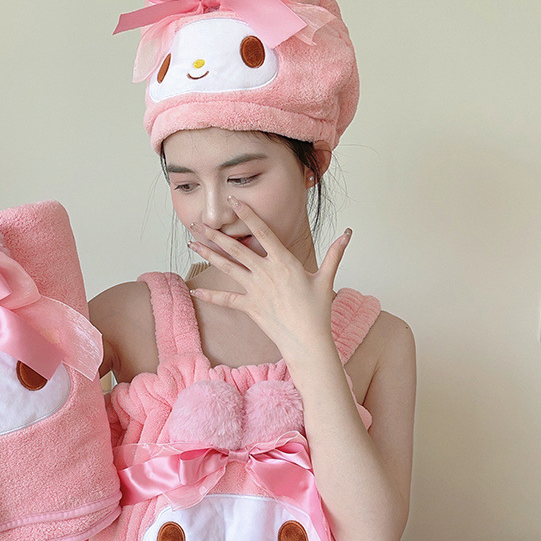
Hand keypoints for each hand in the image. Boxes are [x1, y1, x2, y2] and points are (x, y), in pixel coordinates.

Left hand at [187, 196, 351, 363]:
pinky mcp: (249, 306)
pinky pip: (226, 299)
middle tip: (199, 221)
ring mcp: (255, 289)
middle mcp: (266, 272)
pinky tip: (195, 289)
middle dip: (216, 233)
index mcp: (283, 261)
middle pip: (236, 247)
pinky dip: (210, 295)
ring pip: (227, 267)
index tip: (234, 200)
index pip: (262, 231)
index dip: (247, 214)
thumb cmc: (317, 310)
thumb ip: (335, 253)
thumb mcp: (326, 278)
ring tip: (192, 243)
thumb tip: (348, 233)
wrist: (307, 339)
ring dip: (208, 254)